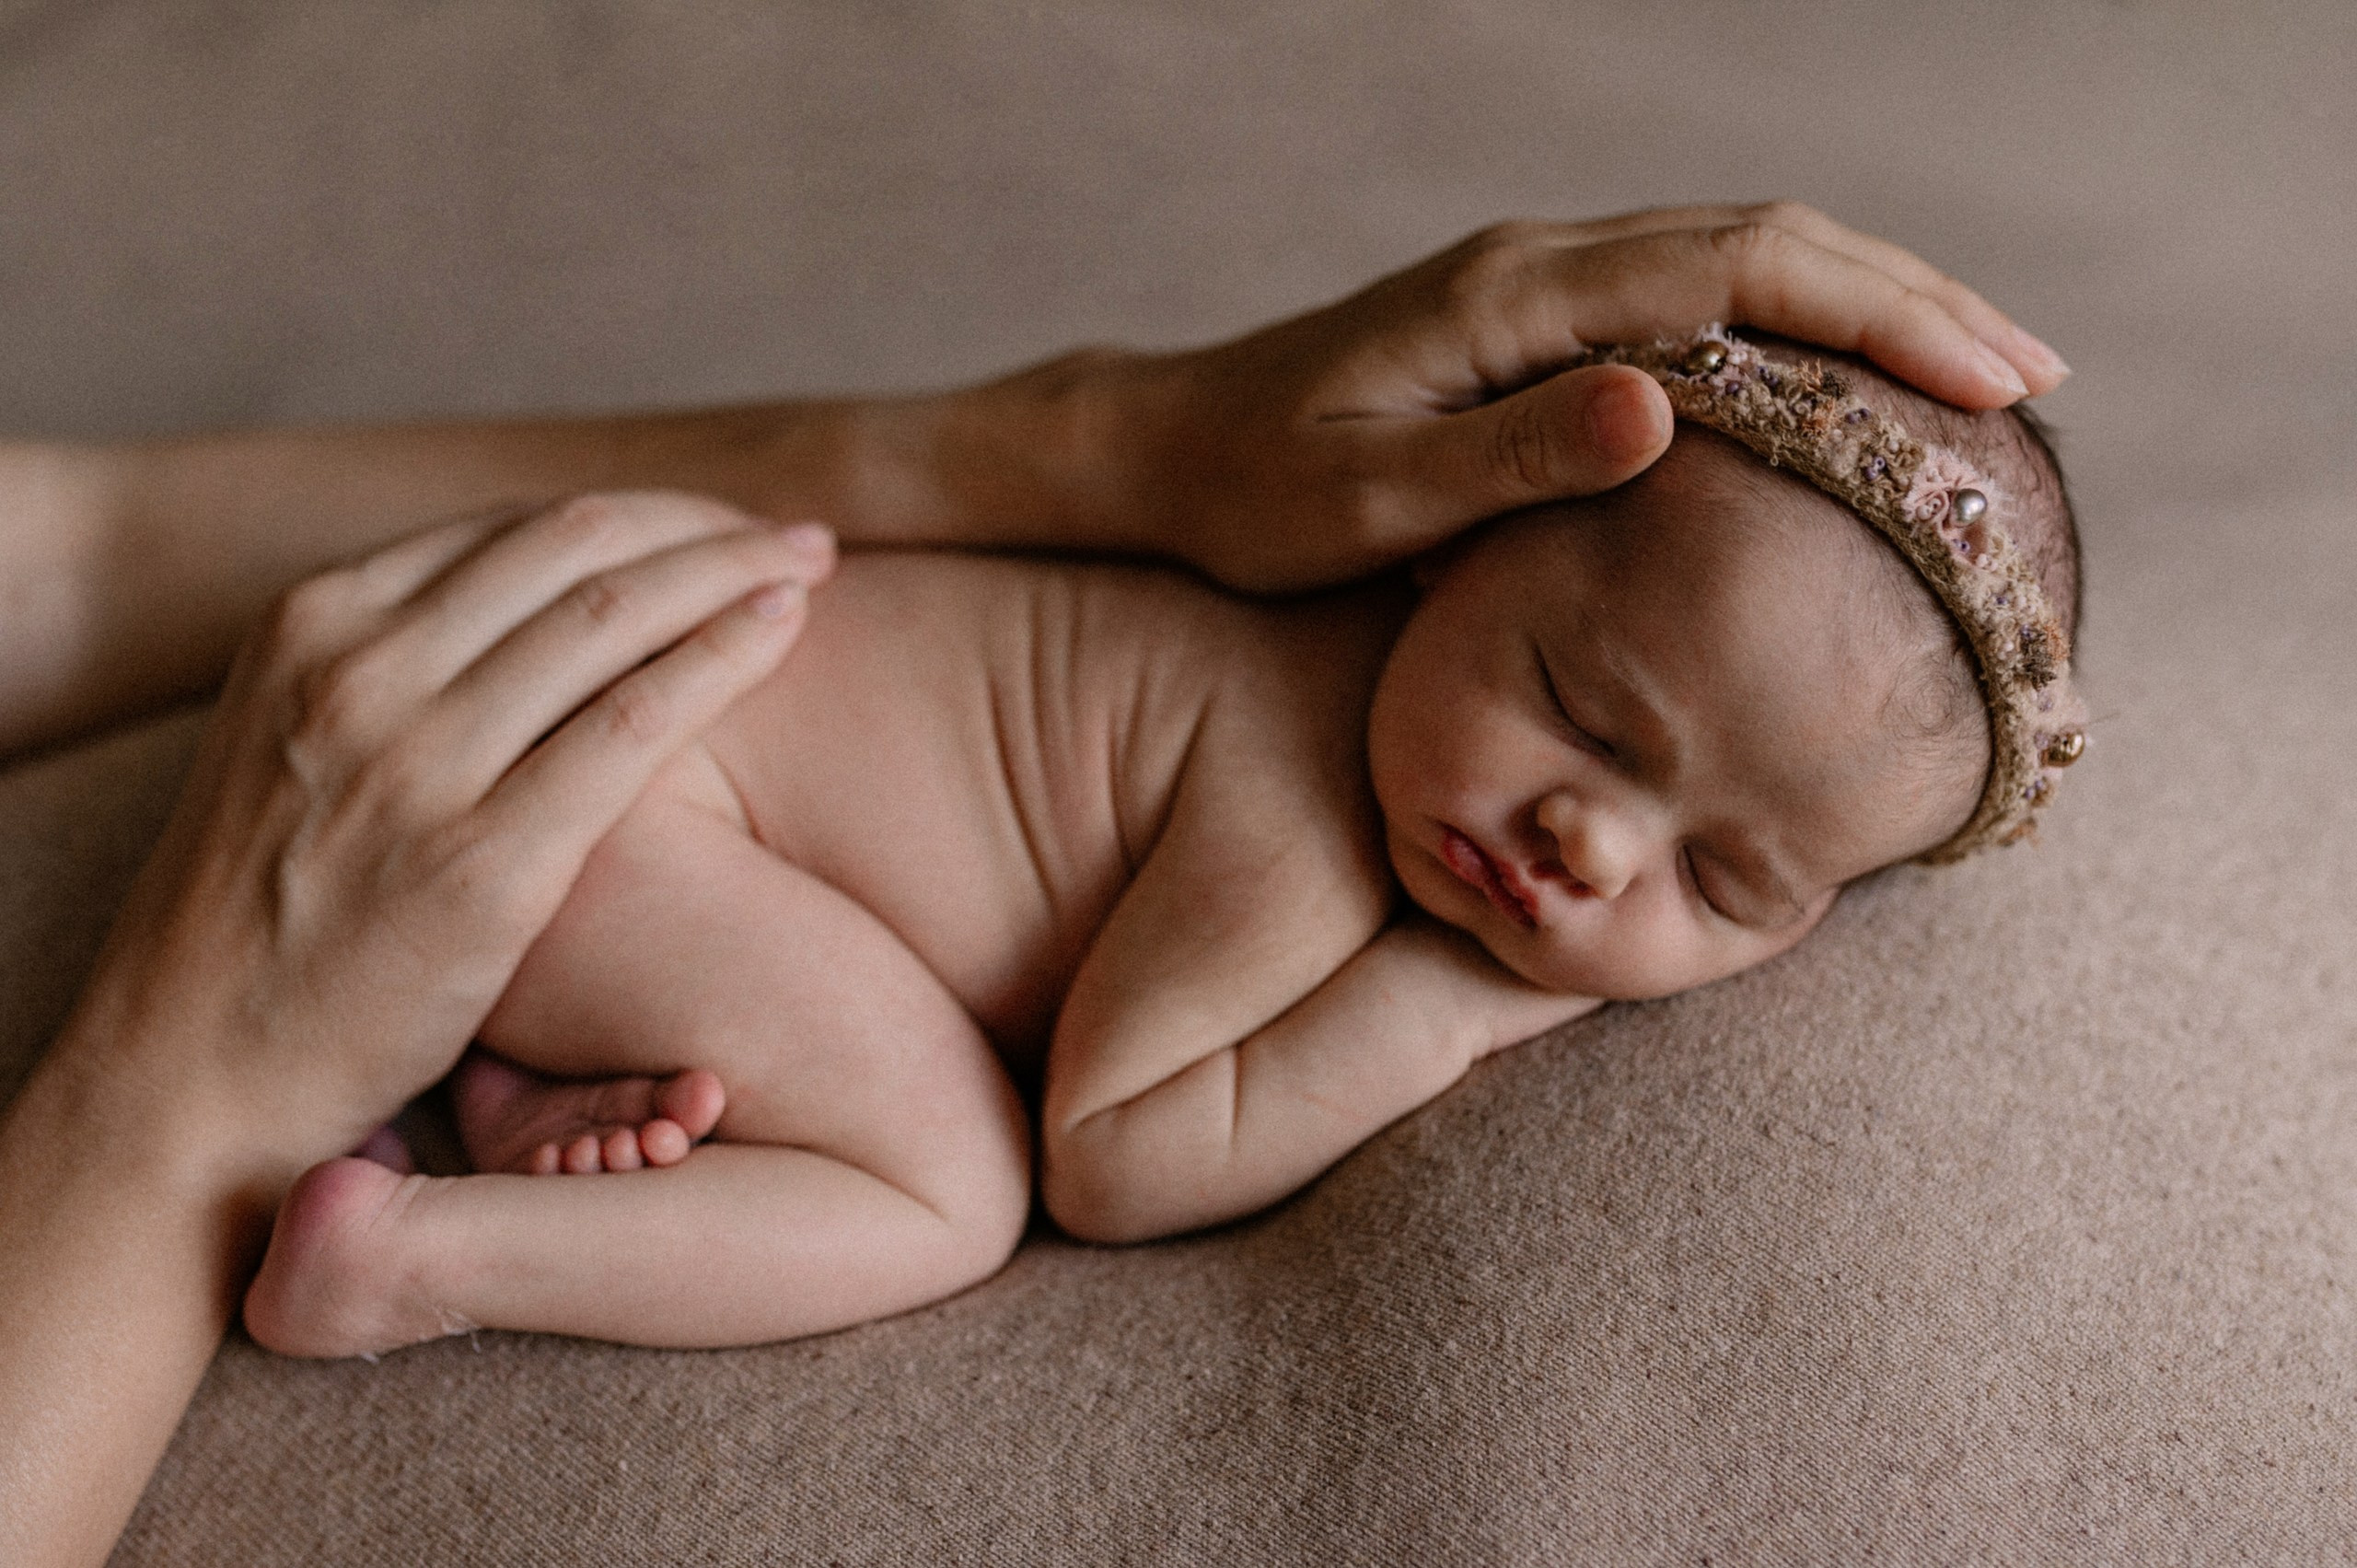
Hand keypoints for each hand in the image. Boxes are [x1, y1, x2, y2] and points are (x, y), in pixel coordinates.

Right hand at [62, 491, 834, 1178]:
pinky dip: (725, 655)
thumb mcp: (291, 743)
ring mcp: (417, 764)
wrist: (192, 1073)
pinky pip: (635, 722)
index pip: (514, 532)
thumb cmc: (264, 918)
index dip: (638, 518)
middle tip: (794, 529)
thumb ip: (389, 666)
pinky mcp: (483, 861)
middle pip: (576, 549)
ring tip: (811, 562)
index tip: (714, 526)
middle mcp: (359, 672)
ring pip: (614, 616)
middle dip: (702, 525)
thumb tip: (516, 612)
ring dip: (732, 570)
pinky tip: (787, 628)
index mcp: (312, 624)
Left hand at [1108, 202, 2066, 589]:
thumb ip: (1512, 457)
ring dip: (1866, 301)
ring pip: (1741, 254)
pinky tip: (1843, 377)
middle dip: (1911, 300)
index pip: (1737, 277)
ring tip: (1983, 369)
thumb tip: (1664, 406)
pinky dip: (1794, 321)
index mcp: (1515, 298)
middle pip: (1767, 241)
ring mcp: (1539, 279)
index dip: (1878, 320)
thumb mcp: (1368, 501)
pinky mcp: (1532, 313)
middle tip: (2033, 377)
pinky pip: (1695, 292)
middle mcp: (1541, 263)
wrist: (1165, 447)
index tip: (1993, 380)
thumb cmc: (1253, 498)